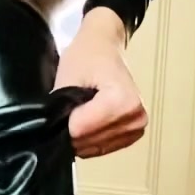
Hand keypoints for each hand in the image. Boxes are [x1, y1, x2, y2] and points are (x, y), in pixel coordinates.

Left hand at [54, 7, 147, 159]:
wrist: (105, 47)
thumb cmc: (87, 56)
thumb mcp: (67, 79)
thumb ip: (61, 109)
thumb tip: (56, 134)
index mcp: (122, 100)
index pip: (80, 131)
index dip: (64, 121)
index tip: (64, 103)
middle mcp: (136, 117)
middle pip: (89, 142)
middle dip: (72, 130)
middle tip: (71, 105)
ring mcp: (137, 126)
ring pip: (96, 148)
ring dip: (82, 136)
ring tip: (81, 110)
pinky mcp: (134, 132)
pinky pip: (104, 147)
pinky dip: (92, 138)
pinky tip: (89, 119)